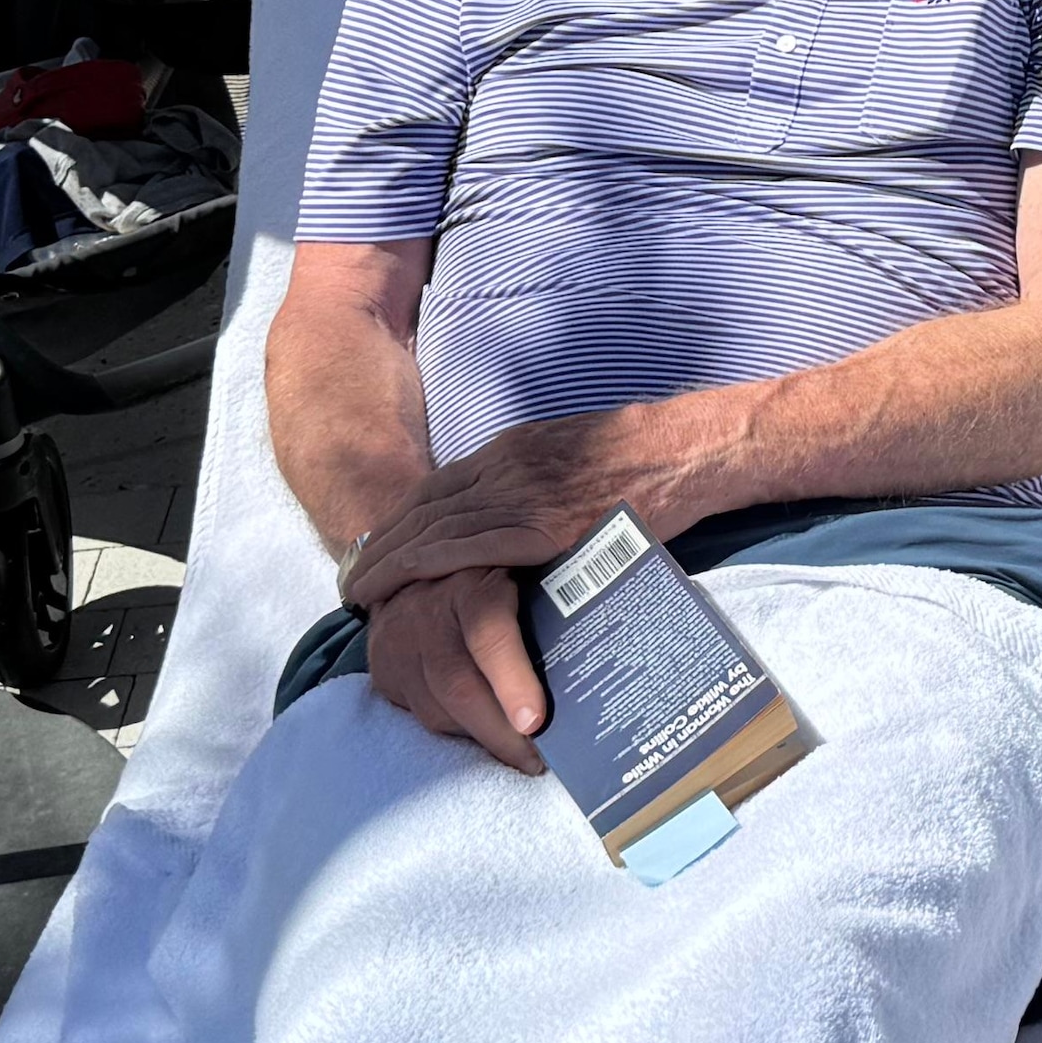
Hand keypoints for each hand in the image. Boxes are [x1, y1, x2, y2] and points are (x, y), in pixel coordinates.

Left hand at [336, 416, 666, 618]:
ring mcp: (521, 494)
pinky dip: (424, 567)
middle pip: (425, 506)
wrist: (690, 449)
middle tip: (351, 577)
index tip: (379, 544)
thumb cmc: (651, 458)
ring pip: (434, 528)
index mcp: (516, 449)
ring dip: (390, 561)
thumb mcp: (579, 458)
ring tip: (359, 593)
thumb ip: (543, 484)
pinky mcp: (541, 527)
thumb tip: (525, 521)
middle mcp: (507, 467)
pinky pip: (467, 548)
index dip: (403, 518)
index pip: (440, 485)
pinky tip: (398, 587)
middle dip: (384, 543)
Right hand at [365, 568, 547, 770]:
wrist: (413, 562)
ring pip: (437, 710)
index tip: (535, 721)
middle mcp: (427, 613)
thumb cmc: (491, 567)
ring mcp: (398, 643)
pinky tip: (482, 731)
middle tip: (538, 761)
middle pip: (459, 686)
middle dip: (501, 734)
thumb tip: (626, 606)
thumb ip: (565, 581)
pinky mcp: (384, 671)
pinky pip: (420, 715)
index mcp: (472, 581)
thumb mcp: (521, 560)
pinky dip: (455, 730)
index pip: (488, 629)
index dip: (511, 678)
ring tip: (519, 751)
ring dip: (480, 737)